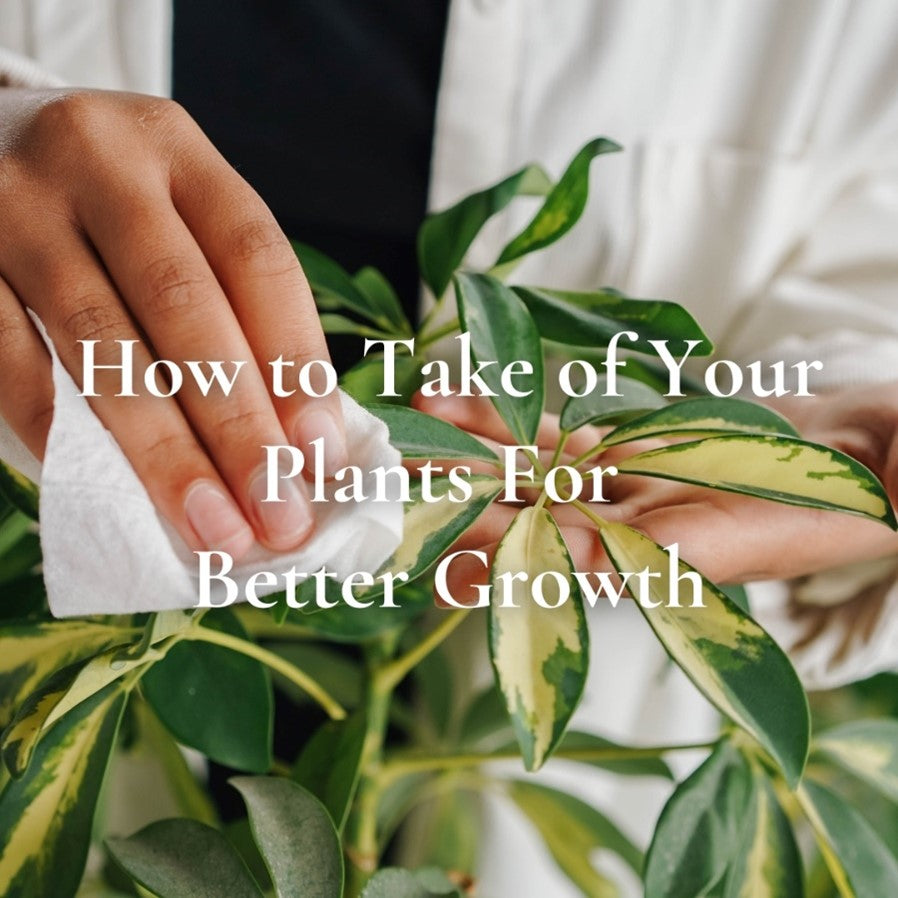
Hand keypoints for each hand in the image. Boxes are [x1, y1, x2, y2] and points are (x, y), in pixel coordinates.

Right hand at [0, 88, 345, 557]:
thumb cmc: (108, 207)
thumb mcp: (177, 216)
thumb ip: (234, 305)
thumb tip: (299, 440)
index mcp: (176, 148)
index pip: (256, 258)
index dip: (294, 361)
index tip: (322, 453)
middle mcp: (96, 161)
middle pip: (184, 306)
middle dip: (239, 426)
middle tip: (279, 513)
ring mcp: (12, 206)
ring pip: (100, 345)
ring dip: (165, 452)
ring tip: (215, 528)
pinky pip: (11, 364)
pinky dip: (66, 439)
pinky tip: (113, 497)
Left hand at [413, 390, 897, 603]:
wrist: (839, 459)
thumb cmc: (796, 514)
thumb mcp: (724, 540)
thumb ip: (653, 558)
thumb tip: (567, 562)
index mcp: (621, 576)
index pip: (531, 567)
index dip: (472, 551)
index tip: (414, 533)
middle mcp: (599, 540)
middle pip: (507, 520)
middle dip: (446, 498)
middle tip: (381, 480)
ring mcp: (598, 493)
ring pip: (513, 473)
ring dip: (457, 451)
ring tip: (400, 427)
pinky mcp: (606, 452)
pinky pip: (541, 435)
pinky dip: (498, 416)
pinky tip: (449, 398)